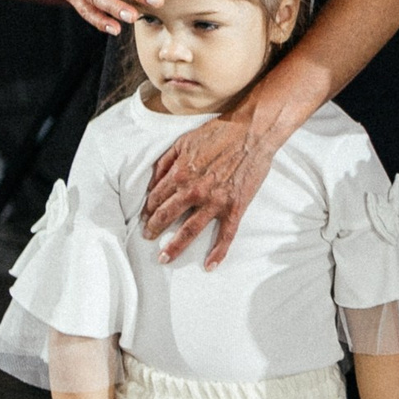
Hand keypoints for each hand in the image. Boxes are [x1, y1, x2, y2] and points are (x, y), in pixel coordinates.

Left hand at [140, 99, 285, 267]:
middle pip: (167, 216)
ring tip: (164, 258)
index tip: (146, 217)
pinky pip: (225, 235)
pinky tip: (209, 266)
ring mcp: (215, 201)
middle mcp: (194, 190)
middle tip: (147, 238)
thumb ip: (165, 162)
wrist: (252, 132)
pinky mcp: (235, 207)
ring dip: (175, 246)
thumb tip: (152, 183)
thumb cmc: (219, 133)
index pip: (156, 198)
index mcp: (180, 174)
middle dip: (154, 229)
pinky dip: (218, 252)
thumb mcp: (183, 141)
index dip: (149, 209)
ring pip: (190, 230)